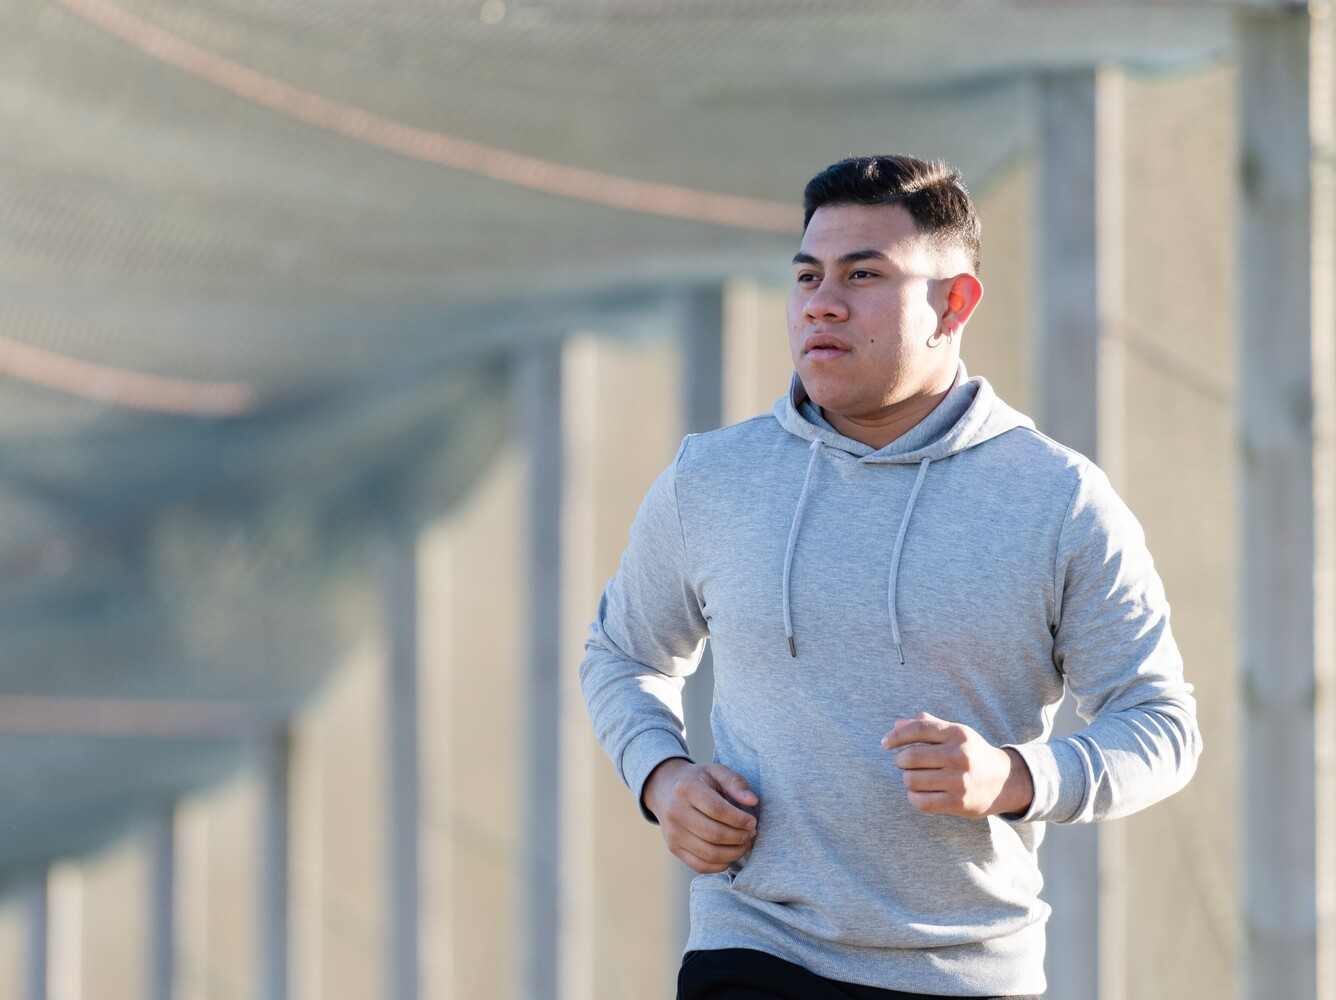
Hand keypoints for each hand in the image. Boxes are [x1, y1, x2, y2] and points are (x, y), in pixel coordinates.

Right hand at [641, 758, 758, 872]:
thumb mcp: (715, 771)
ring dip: (734, 853)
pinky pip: (700, 866)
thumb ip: (736, 782)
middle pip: (714, 834)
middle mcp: (676, 812)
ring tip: (745, 843)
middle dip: (739, 837)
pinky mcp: (673, 848)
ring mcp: (673, 833)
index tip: (752, 821)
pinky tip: (730, 854)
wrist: (664, 789)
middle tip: (751, 833)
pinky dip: (720, 865)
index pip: (716, 809)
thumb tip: (752, 801)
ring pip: (709, 853)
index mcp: (687, 789)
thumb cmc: (696, 780)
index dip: (739, 819)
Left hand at [882, 712, 1033, 817]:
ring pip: (912, 780)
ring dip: (907, 779)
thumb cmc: (971, 753)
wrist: (1004, 781)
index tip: (885, 743)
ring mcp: (960, 780)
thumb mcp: (955, 733)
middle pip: (910, 757)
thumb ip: (927, 724)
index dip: (896, 736)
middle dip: (900, 760)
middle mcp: (960, 755)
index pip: (918, 729)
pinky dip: (913, 797)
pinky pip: (920, 801)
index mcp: (958, 733)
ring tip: (915, 778)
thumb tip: (896, 725)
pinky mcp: (958, 802)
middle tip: (903, 763)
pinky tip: (918, 793)